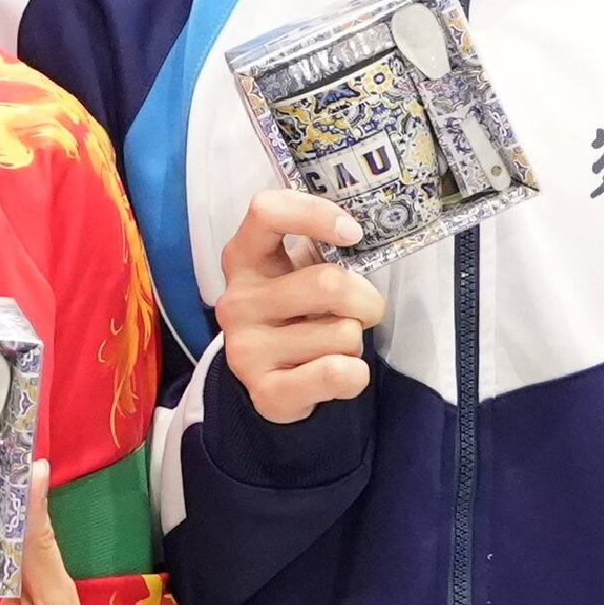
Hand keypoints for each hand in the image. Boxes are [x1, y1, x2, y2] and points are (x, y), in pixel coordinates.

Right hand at [210, 190, 387, 425]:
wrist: (273, 378)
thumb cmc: (297, 311)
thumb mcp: (299, 268)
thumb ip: (320, 244)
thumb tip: (361, 230)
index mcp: (243, 257)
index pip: (267, 212)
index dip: (315, 215)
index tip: (352, 233)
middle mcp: (237, 301)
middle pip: (328, 284)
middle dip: (366, 300)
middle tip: (363, 310)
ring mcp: (246, 349)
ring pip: (343, 333)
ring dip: (355, 341)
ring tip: (332, 345)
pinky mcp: (265, 391)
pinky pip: (337, 374)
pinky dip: (356, 374)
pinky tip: (338, 372)